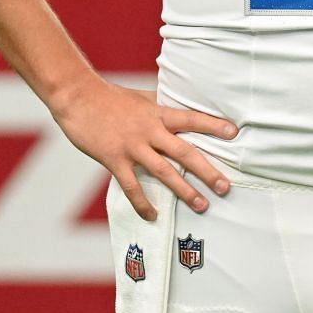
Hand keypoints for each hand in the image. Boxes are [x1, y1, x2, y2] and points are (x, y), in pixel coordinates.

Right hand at [53, 74, 237, 218]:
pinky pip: (132, 186)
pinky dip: (143, 203)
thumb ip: (160, 107)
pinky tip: (153, 215)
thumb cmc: (110, 97)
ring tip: (202, 205)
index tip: (234, 133)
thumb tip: (179, 109)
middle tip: (225, 187)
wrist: (78, 97)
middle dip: (207, 170)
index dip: (213, 125)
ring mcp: (133, 146)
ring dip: (184, 191)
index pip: (191, 118)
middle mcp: (149, 130)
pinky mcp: (114, 159)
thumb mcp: (141, 98)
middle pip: (185, 152)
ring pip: (164, 172)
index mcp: (158, 113)